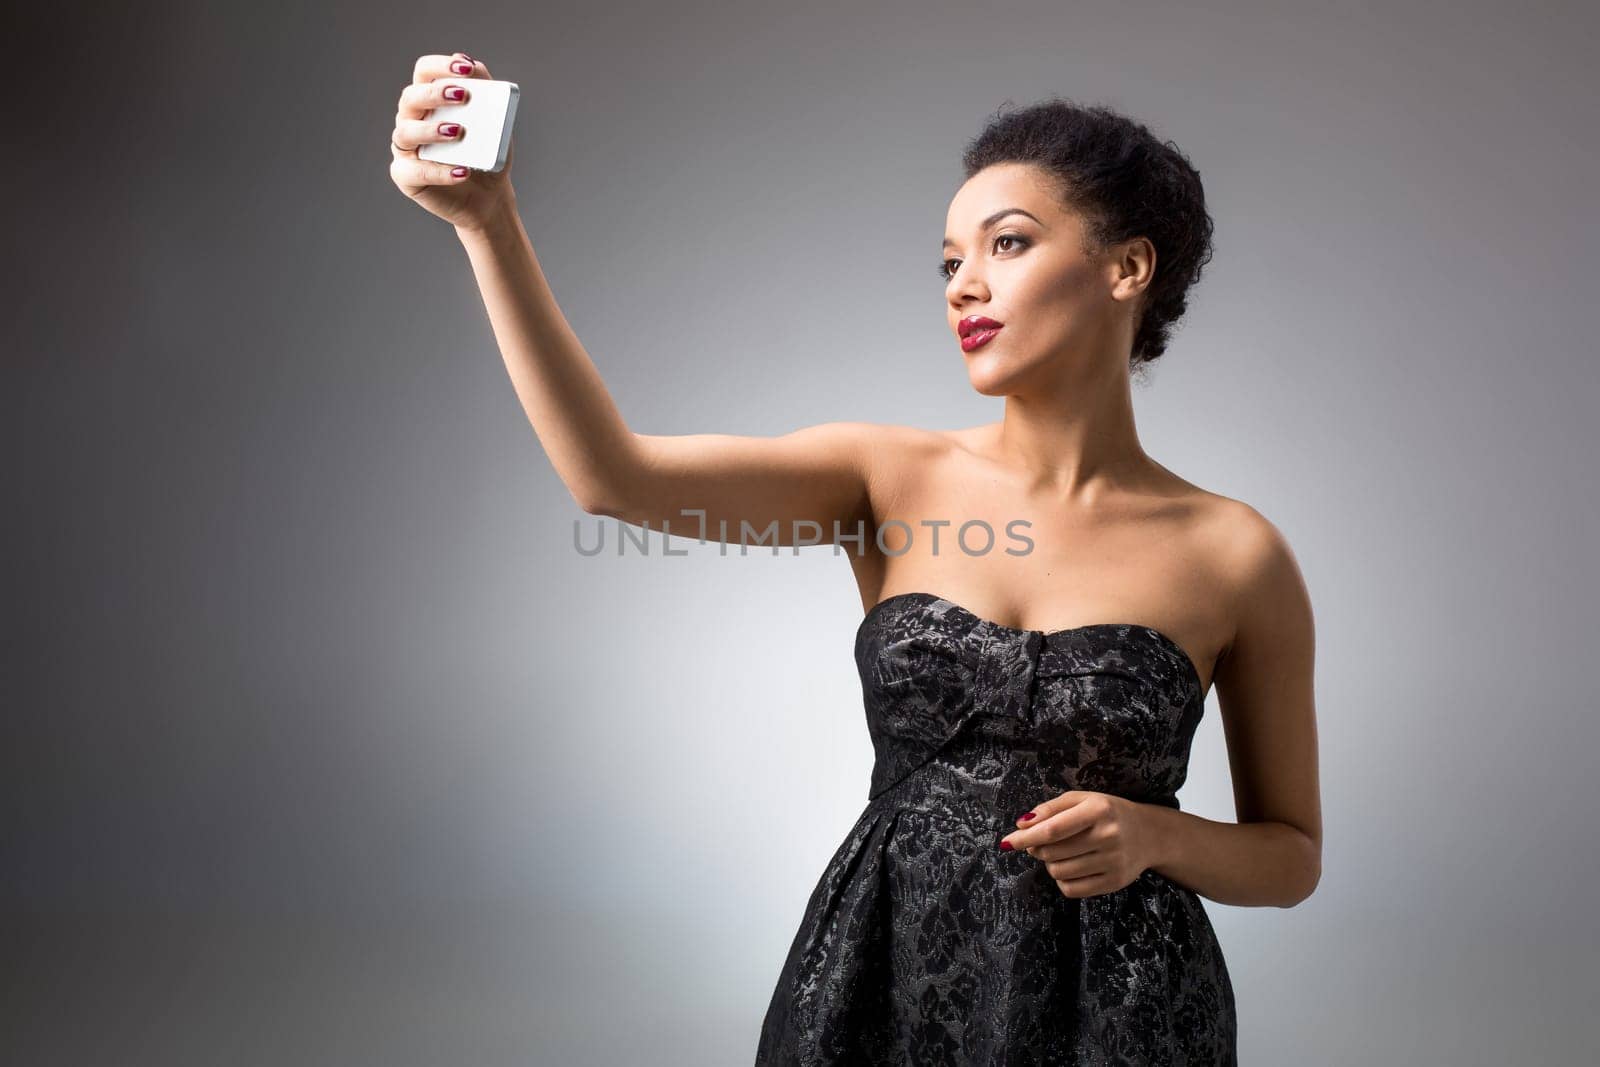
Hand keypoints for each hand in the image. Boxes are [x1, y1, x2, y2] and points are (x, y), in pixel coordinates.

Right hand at [389, 52, 515, 230]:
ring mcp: (406, 149)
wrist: (489, 196)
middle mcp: (412, 119)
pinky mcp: (406, 177)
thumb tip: (473, 64)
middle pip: (411, 97)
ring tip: (458, 132)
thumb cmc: (487, 154)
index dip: (440, 66)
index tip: (465, 69)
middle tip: (462, 96)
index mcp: (429, 100)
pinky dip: (439, 171)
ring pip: (406, 132)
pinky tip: (463, 171)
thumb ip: (486, 92)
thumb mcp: (495, 123)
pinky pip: (416, 172)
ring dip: (431, 129)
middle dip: (435, 93)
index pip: (424, 72)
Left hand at [999, 791, 1159, 898]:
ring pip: (1059, 872)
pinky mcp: (1114, 882)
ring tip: (1061, 852)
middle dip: (1037, 849)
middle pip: (1052, 853)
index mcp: (1098, 810)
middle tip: (1041, 843)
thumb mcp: (1082, 799)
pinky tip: (1071, 866)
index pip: (1053, 829)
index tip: (1007, 842)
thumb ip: (1050, 808)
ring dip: (1050, 863)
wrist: (1149, 834)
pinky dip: (1063, 880)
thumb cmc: (1108, 812)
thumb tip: (1021, 824)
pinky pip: (1071, 889)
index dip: (1025, 837)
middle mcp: (1108, 836)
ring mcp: (1113, 862)